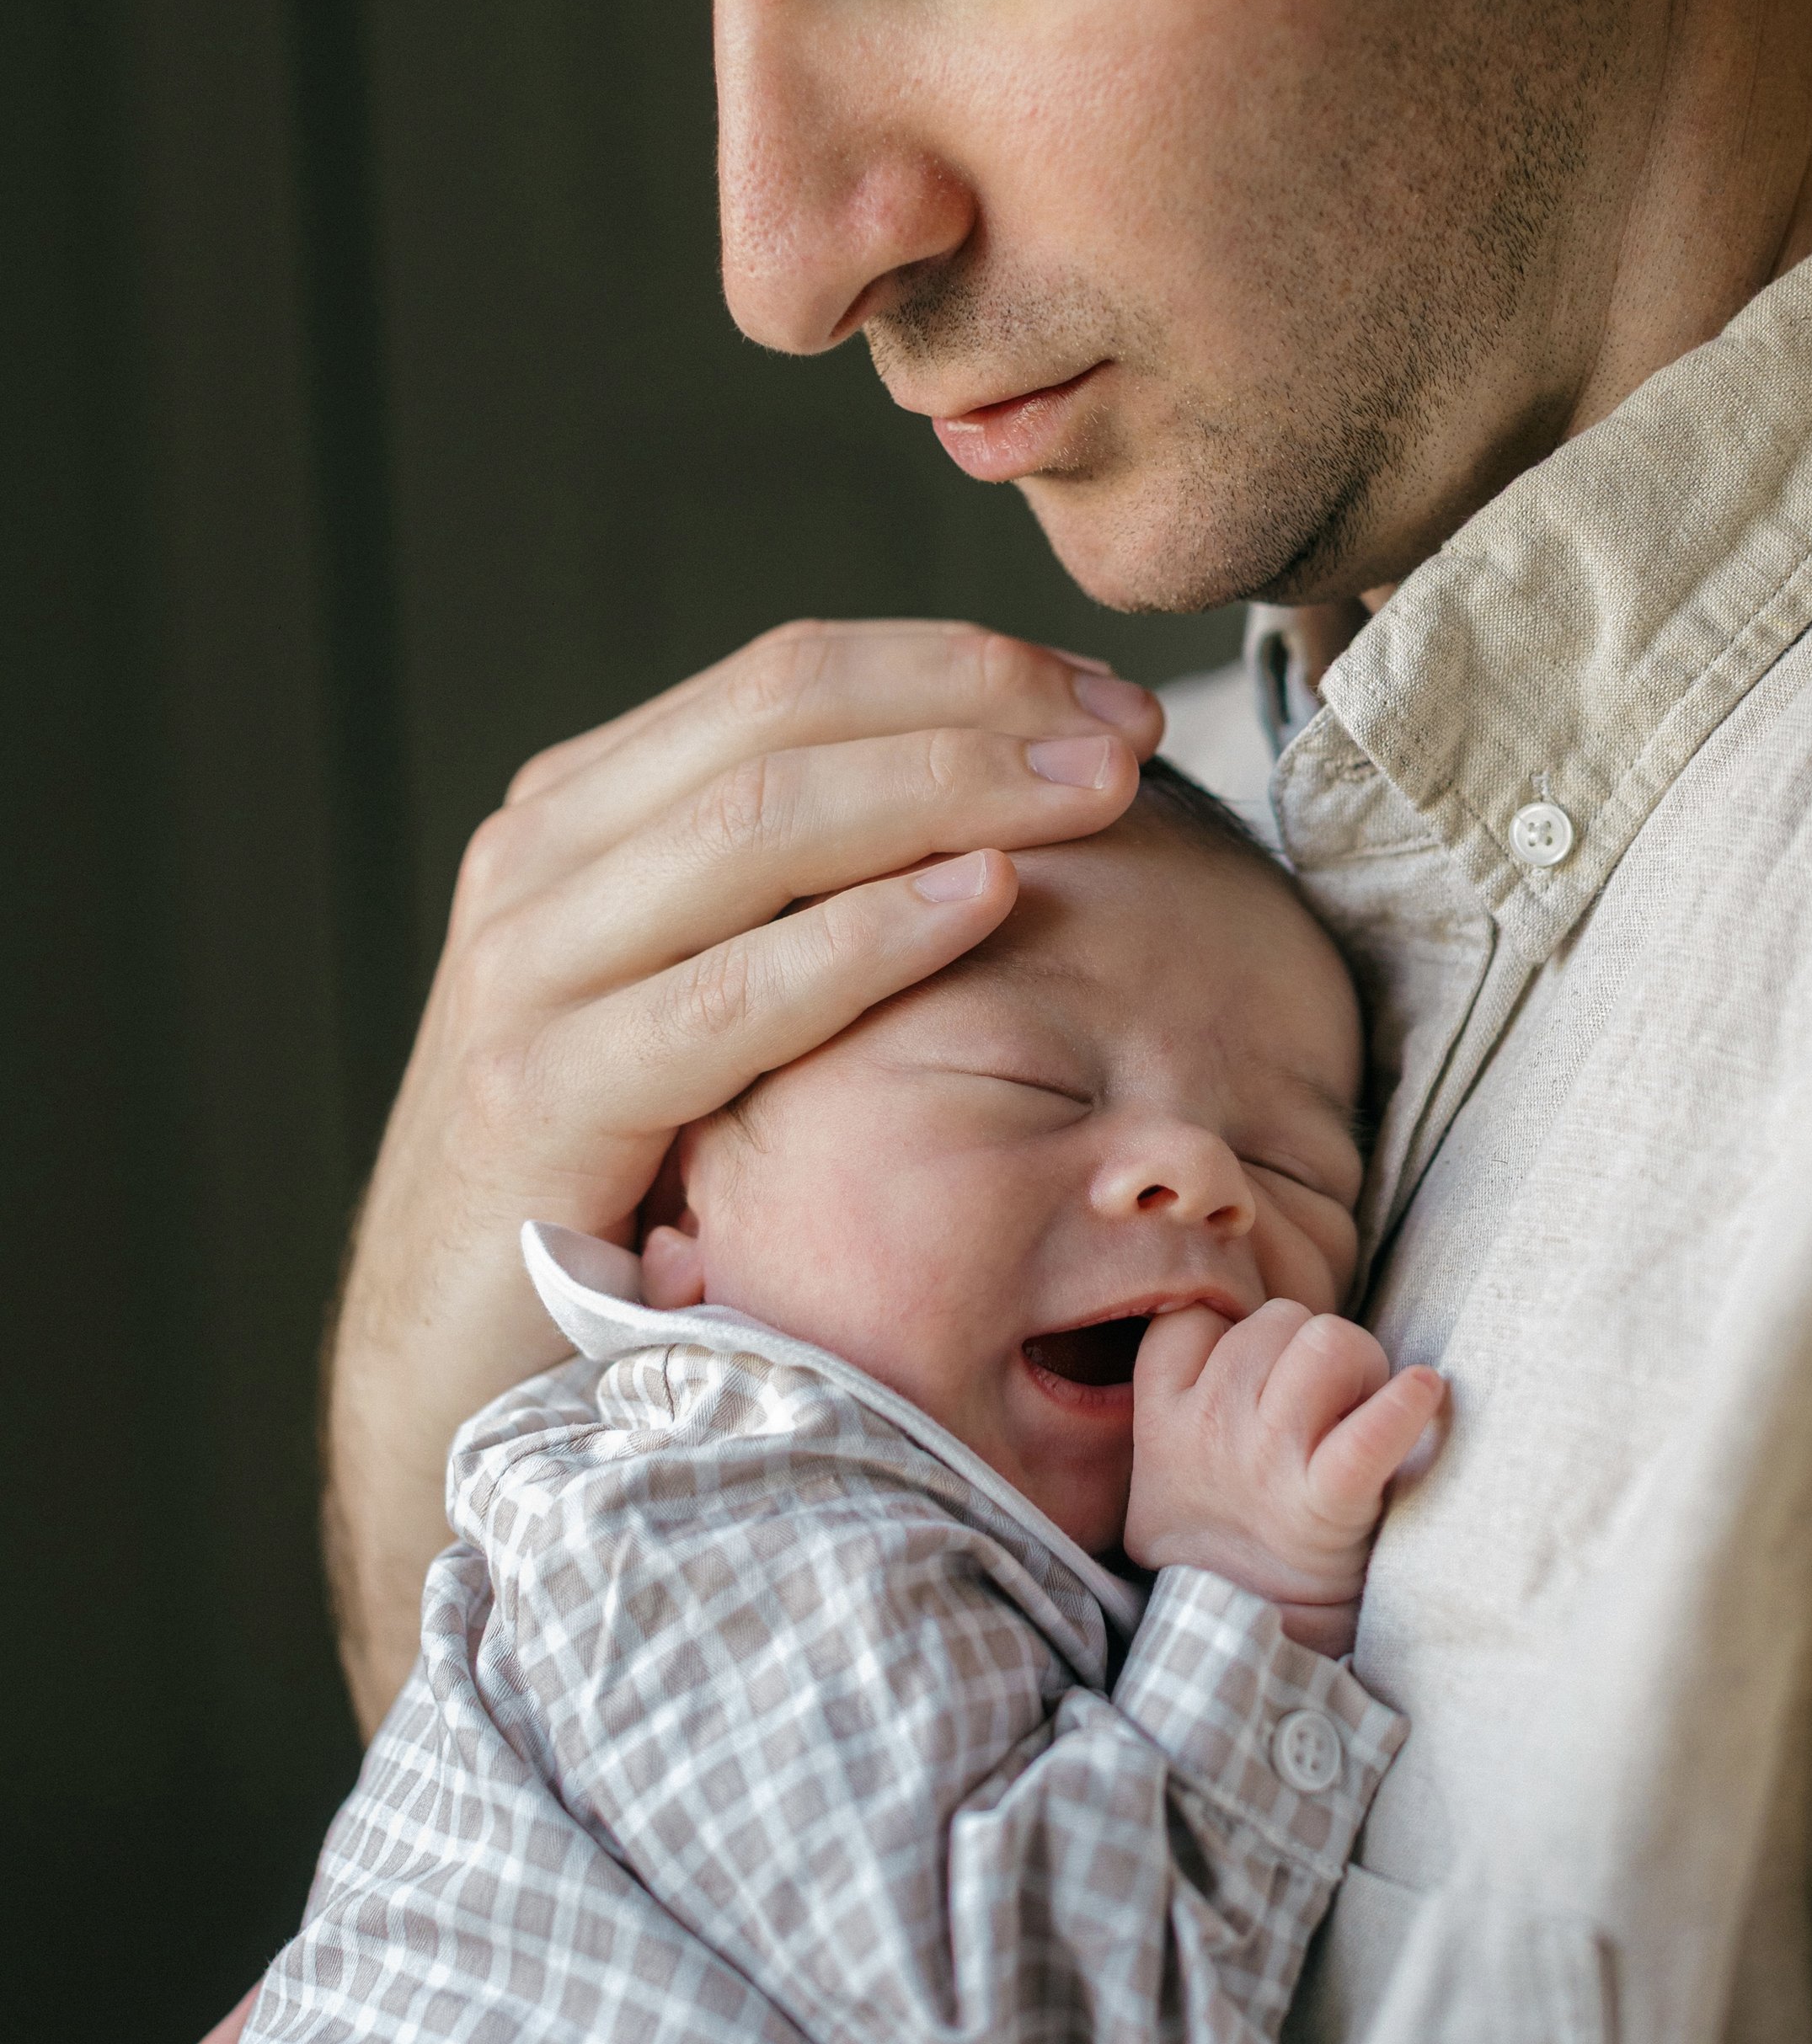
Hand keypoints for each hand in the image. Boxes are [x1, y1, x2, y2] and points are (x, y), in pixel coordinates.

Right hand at [327, 619, 1161, 1726]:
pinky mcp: (540, 1102)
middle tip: (1129, 731)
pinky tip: (986, 901)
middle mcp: (538, 864)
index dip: (958, 665)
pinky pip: (730, 997)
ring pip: (759, 821)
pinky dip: (867, 936)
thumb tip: (985, 807)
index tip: (1104, 698)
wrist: (449, 1378)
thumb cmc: (617, 1189)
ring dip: (950, 788)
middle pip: (780, 714)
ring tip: (1095, 796)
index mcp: (579, 816)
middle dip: (977, 704)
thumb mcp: (689, 1006)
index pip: (786, 675)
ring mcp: (526, 975)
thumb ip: (785, 901)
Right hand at [1126, 1300, 1445, 1654]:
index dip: (1245, 1333)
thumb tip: (1225, 1325)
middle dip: (1316, 1347)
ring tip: (1362, 1409)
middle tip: (1331, 1400)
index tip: (1270, 1371)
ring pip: (1327, 1341)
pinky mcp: (1325, 1503)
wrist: (1237, 1642)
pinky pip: (1371, 1430)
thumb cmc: (1217, 1542)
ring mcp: (1264, 1462)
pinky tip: (1423, 1393)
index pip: (1198, 1316)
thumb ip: (1179, 1395)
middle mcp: (1209, 1426)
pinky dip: (1406, 1406)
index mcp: (1162, 1415)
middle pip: (1281, 1319)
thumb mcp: (1159, 1469)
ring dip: (1359, 1364)